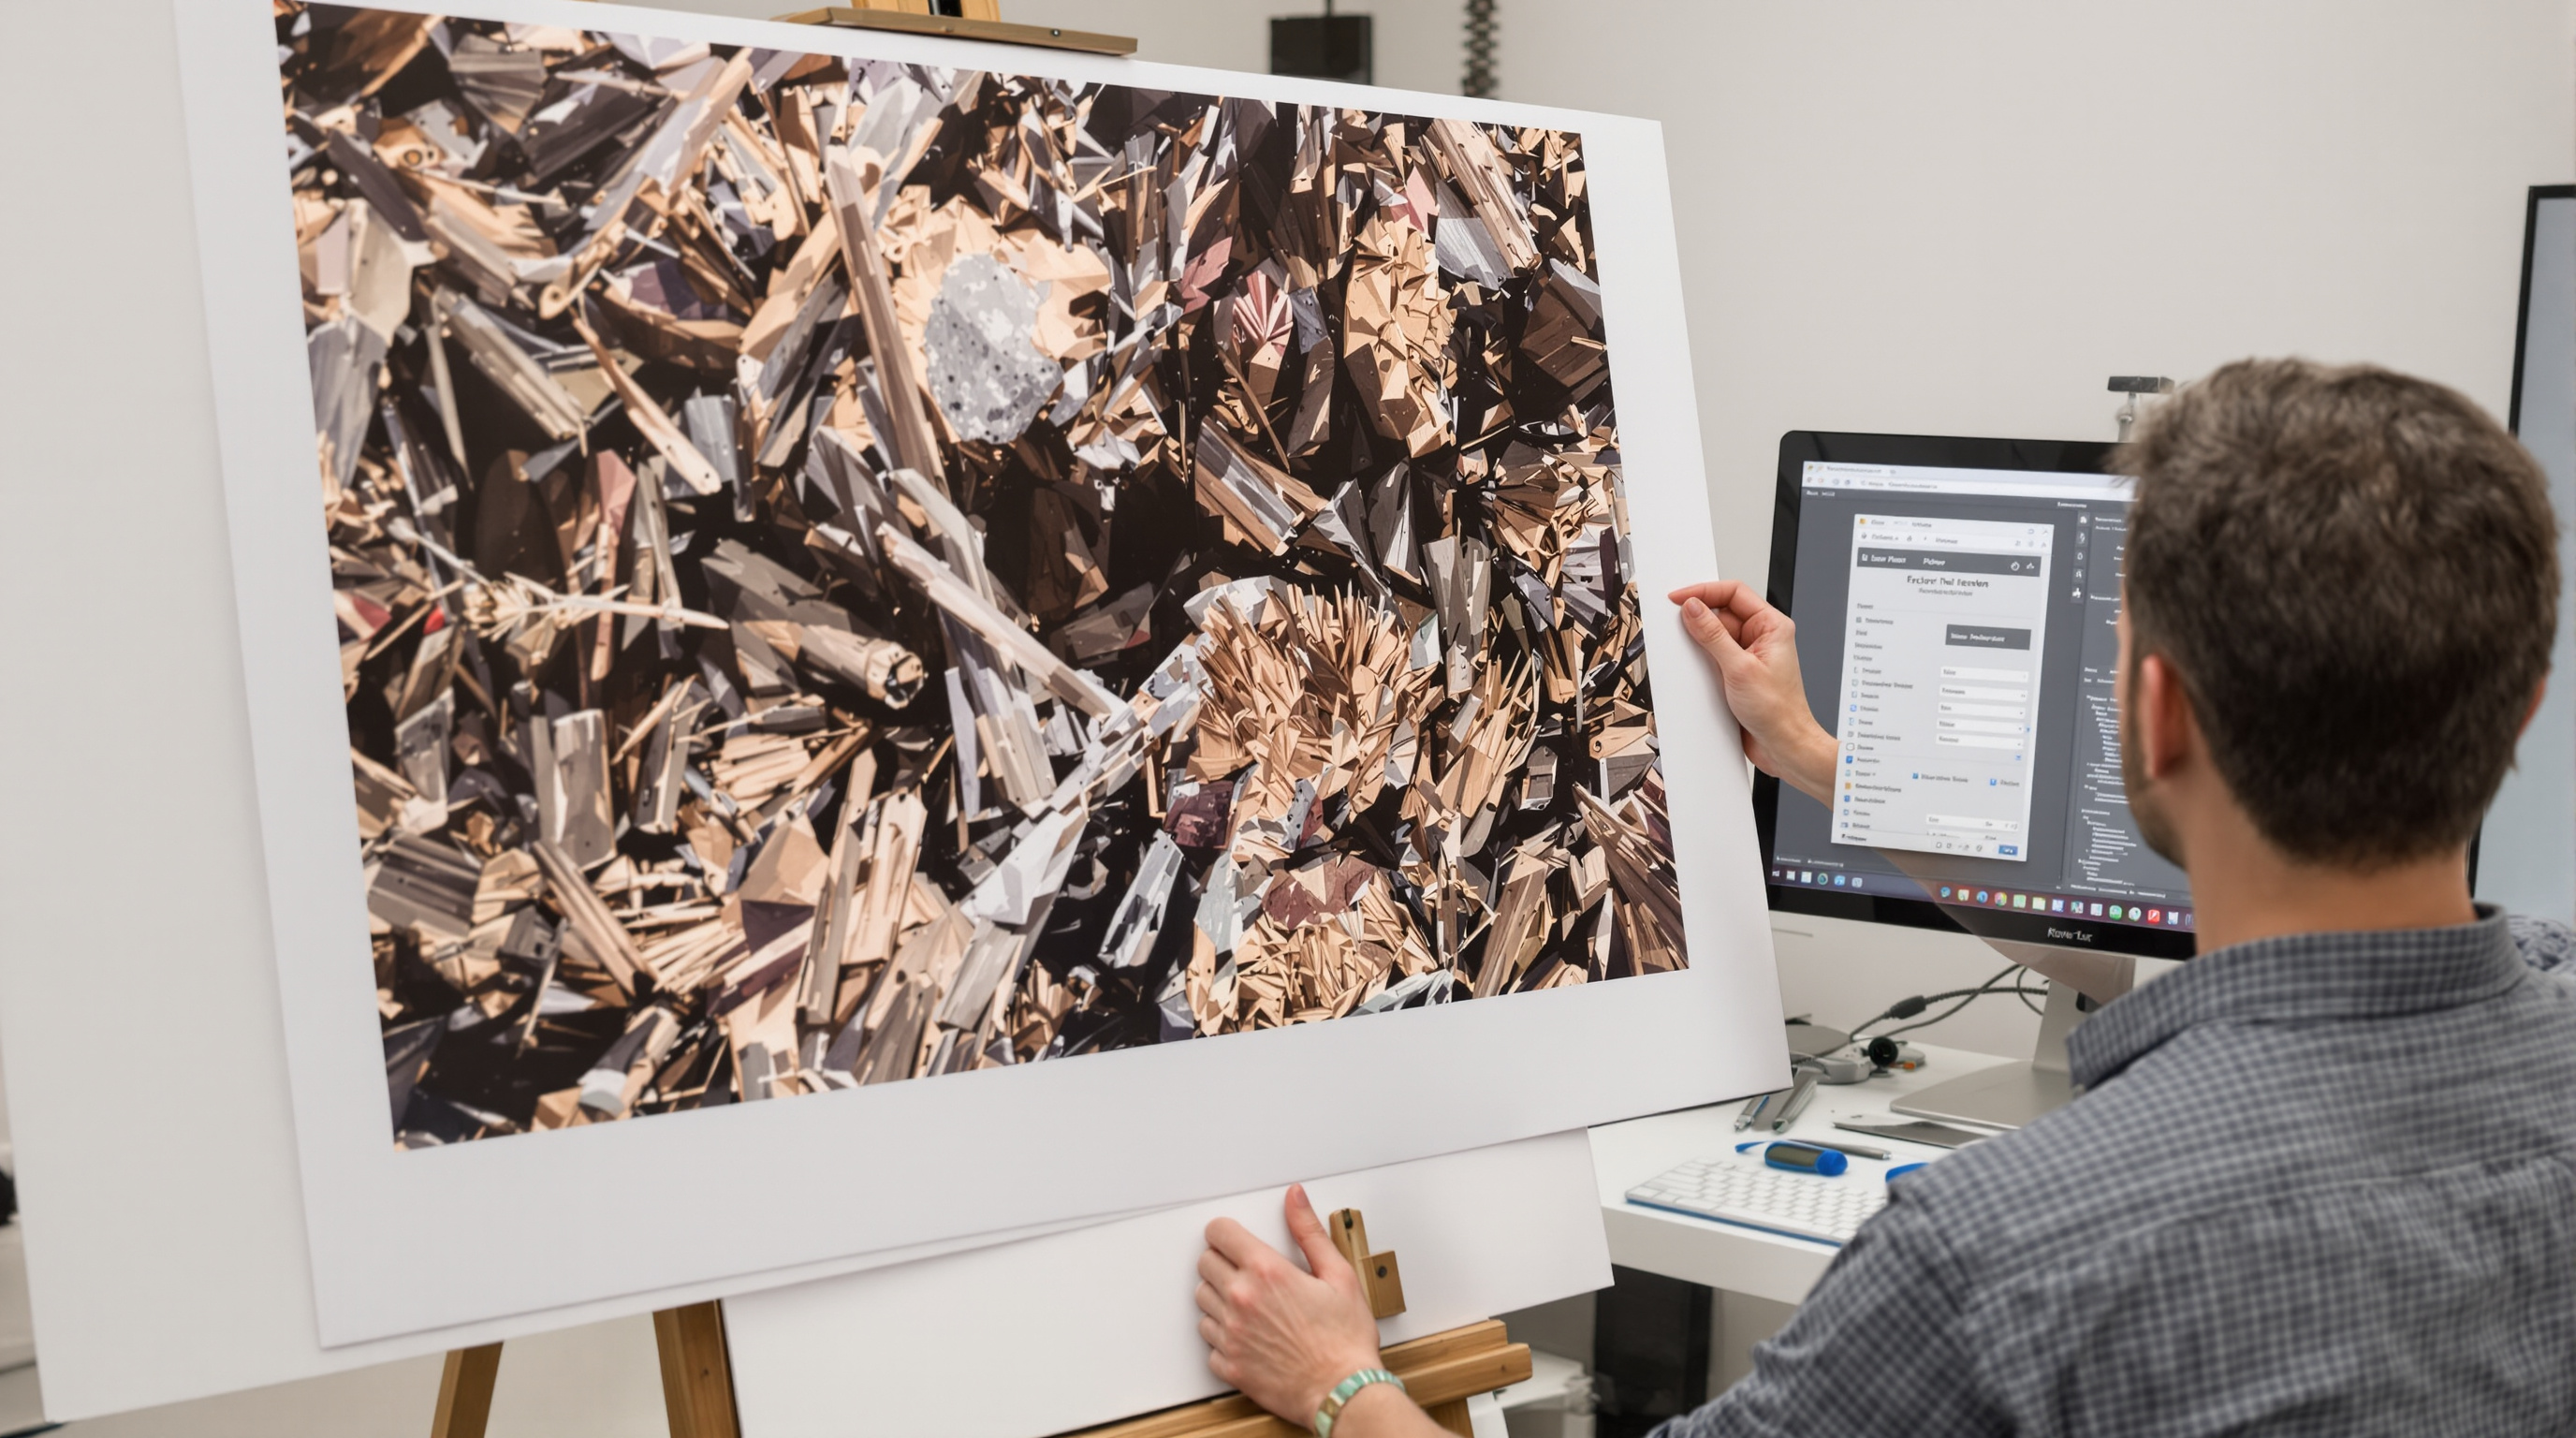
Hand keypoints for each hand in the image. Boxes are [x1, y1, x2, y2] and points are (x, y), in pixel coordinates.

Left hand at [1196, 1185, 1385, 1425]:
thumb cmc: (1346, 1340)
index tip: (1234, 1238)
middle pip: (1205, 1264)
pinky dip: (1223, 1336)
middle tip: (1248, 1272)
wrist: (1344, 1392)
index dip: (1227, 1232)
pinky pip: (1208, 1341)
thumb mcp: (1339, 1275)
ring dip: (1220, 1297)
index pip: (1220, 1233)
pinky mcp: (1229, 1365)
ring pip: (1202, 1301)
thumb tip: (1295, 1198)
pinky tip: (1247, 1335)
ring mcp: (1231, 1335)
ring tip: (1250, 1305)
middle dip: (1222, 1261)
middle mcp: (1241, 1301)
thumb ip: (1309, 1232)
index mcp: (1267, 1273)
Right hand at [1669, 581, 1836, 802]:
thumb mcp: (1740, 668)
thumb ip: (1713, 636)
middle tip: (1674, 623)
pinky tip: (1694, 670)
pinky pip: (1714, 658)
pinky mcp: (1738, 674)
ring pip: (1715, 637)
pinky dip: (1700, 661)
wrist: (1784, 745)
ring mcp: (1749, 656)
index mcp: (1772, 626)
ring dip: (1699, 643)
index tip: (1679, 598)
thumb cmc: (1779, 711)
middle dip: (1698, 619)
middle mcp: (1761, 637)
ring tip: (1686, 651)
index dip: (1704, 592)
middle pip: (1721, 614)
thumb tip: (1693, 609)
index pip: (1734, 593)